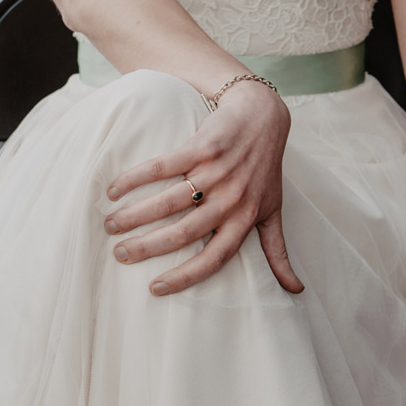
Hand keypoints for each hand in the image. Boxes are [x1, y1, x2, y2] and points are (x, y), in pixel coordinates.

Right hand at [103, 82, 301, 296]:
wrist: (263, 115)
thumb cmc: (265, 170)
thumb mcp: (273, 211)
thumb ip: (277, 250)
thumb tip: (295, 290)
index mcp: (245, 220)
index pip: (214, 259)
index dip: (185, 277)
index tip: (154, 288)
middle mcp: (231, 199)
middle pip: (183, 233)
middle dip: (146, 247)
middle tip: (119, 253)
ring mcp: (216, 172)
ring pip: (167, 202)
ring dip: (134, 216)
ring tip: (110, 224)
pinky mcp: (202, 147)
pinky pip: (162, 167)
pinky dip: (134, 179)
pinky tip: (113, 189)